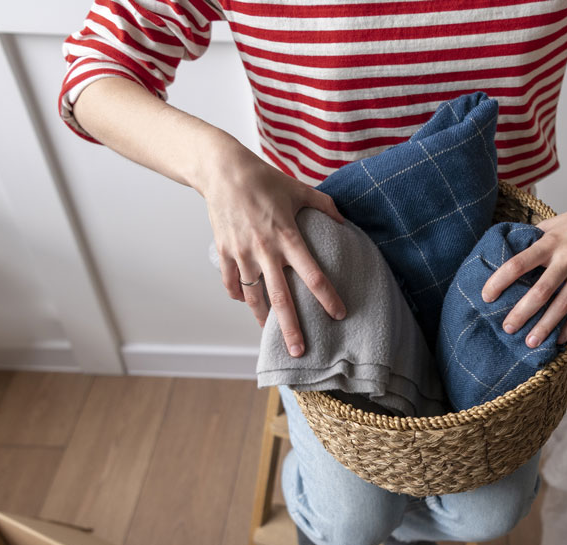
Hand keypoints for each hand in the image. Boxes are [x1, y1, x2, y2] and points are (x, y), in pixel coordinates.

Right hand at [202, 144, 345, 356]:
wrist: (222, 170)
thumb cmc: (263, 179)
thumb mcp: (298, 189)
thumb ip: (324, 205)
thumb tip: (343, 220)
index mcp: (287, 236)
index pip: (312, 274)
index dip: (327, 297)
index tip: (339, 314)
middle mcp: (265, 250)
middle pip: (281, 298)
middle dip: (291, 327)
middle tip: (298, 351)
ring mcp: (242, 253)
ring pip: (253, 296)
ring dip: (262, 318)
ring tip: (269, 333)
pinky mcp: (224, 252)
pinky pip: (231, 283)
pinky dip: (239, 296)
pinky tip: (248, 303)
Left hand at [481, 180, 566, 347]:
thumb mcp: (556, 222)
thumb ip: (536, 238)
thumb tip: (511, 250)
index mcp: (551, 241)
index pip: (519, 263)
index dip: (500, 280)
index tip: (486, 296)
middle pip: (540, 291)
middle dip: (521, 313)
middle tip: (507, 328)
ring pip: (562, 304)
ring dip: (545, 326)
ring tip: (530, 342)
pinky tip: (559, 338)